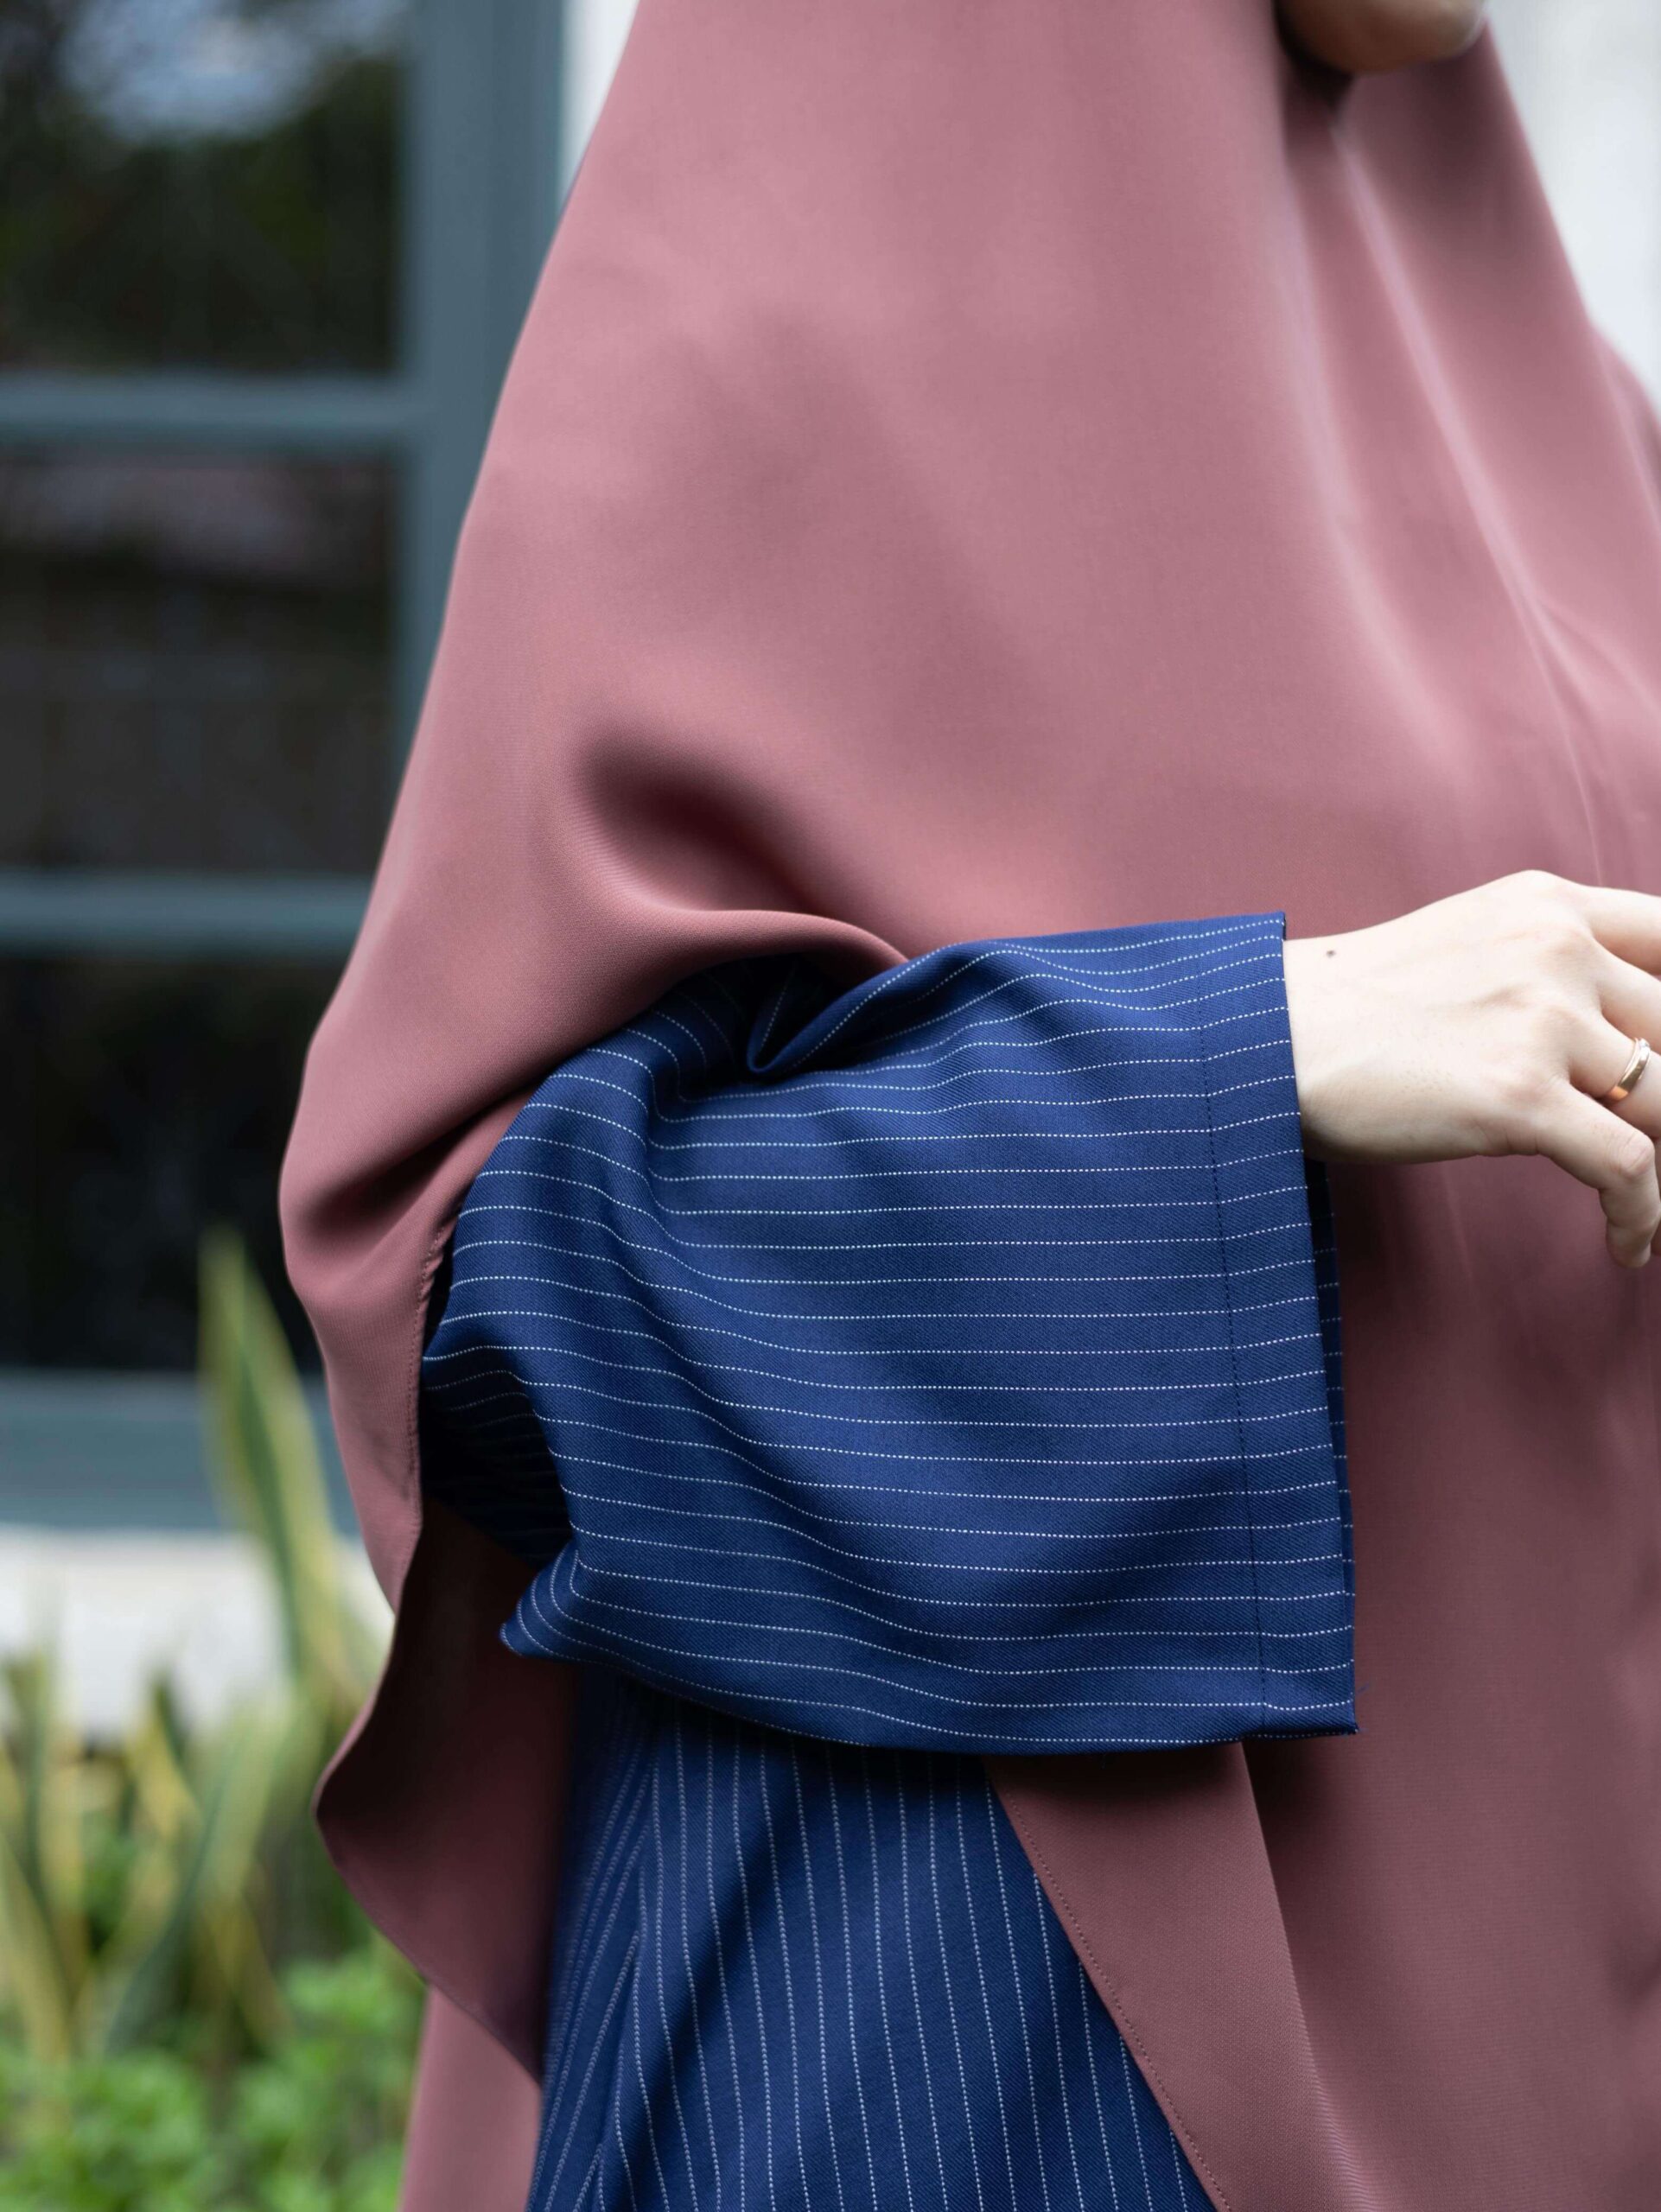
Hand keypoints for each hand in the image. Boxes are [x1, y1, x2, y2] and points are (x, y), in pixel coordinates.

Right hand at [1282, 871, 1660, 1267]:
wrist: (1264, 1040)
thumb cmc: (1352, 1012)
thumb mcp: (1467, 945)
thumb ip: (1547, 964)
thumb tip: (1622, 1038)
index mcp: (1550, 907)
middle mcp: (1559, 948)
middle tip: (1652, 1139)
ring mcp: (1542, 1020)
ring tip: (1645, 1206)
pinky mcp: (1519, 1097)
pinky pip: (1632, 1167)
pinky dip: (1642, 1215)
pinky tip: (1625, 1245)